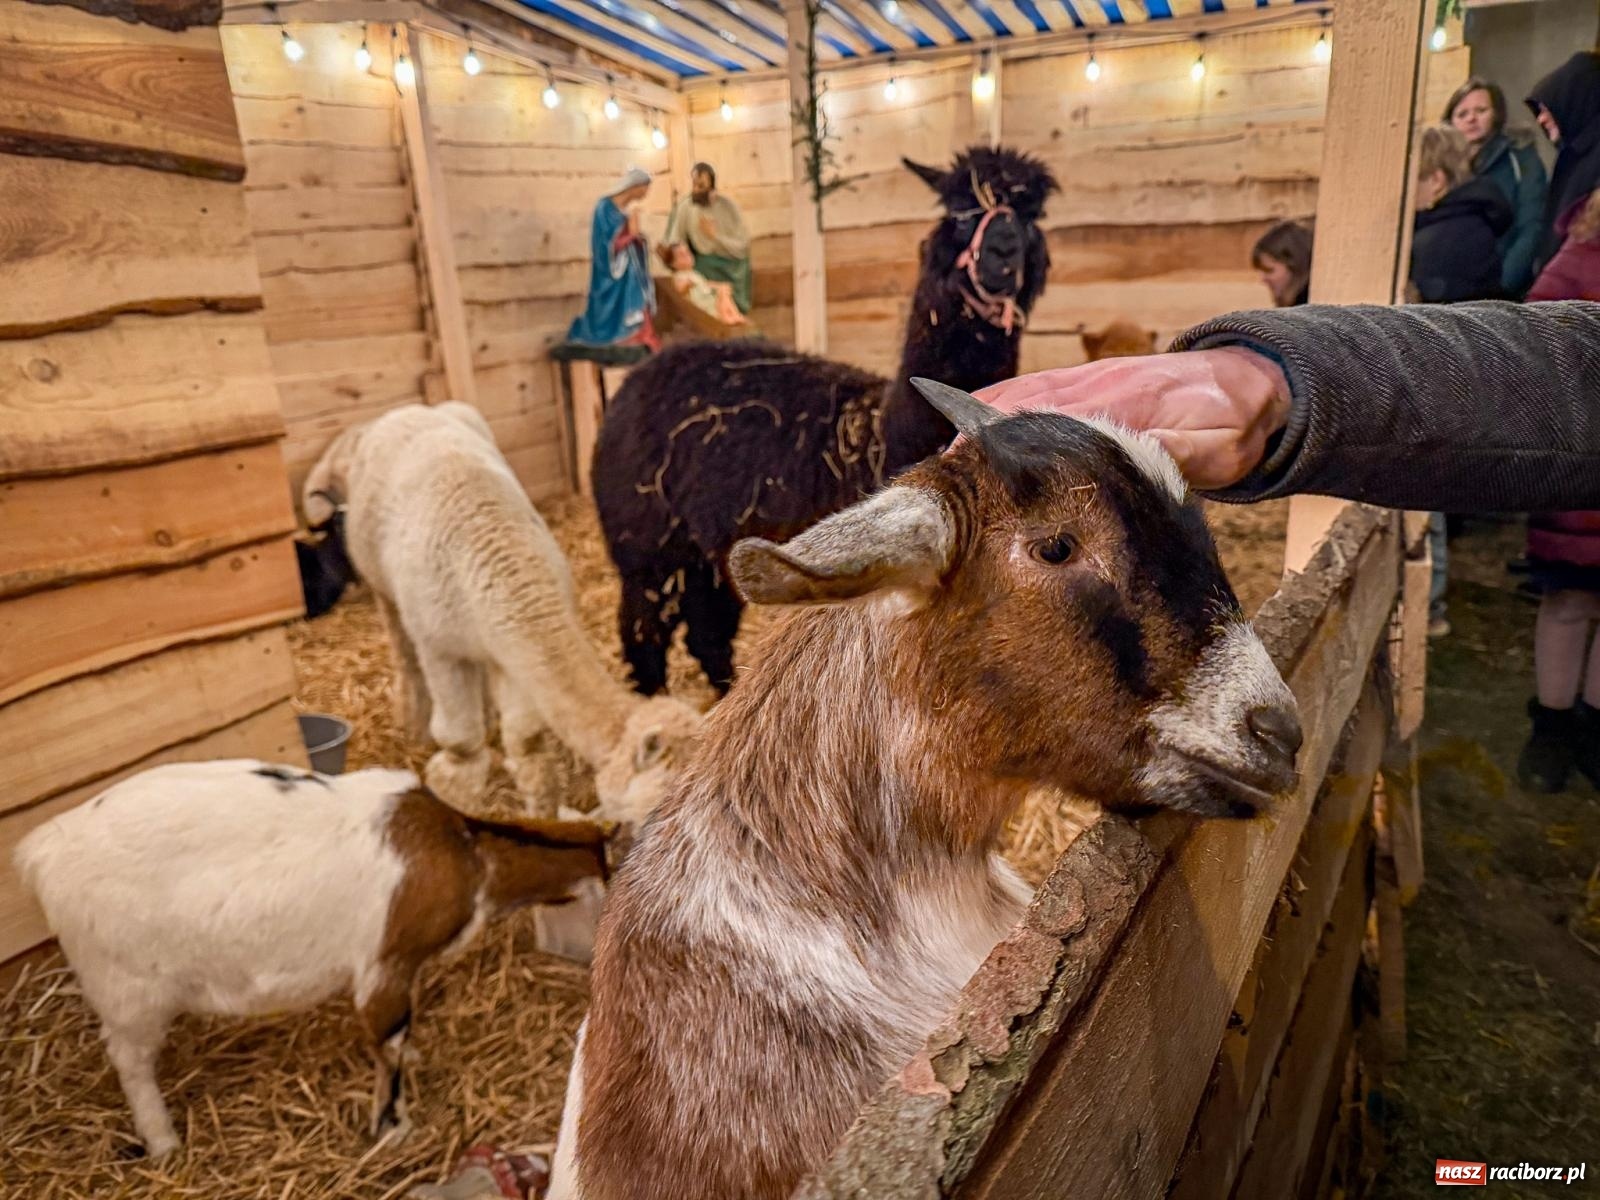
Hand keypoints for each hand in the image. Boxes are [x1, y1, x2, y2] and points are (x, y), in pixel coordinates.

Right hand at [973, 347, 1291, 488]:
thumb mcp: (1212, 447)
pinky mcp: (1087, 387)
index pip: (1047, 418)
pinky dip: (996, 409)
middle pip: (1017, 404)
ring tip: (946, 462)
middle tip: (942, 477)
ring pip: (1017, 396)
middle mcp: (1094, 385)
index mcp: (1119, 402)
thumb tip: (1115, 455)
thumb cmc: (1235, 425)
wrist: (1258, 385)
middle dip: (976, 435)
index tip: (969, 467)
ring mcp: (1087, 382)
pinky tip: (972, 433)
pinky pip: (1030, 393)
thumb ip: (1164, 450)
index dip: (1005, 442)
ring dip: (978, 422)